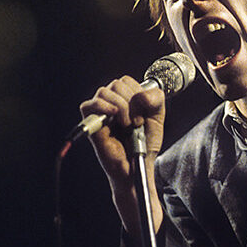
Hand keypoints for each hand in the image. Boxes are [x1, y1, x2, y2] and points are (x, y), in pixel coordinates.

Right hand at [79, 75, 165, 235]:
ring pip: (105, 92)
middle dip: (131, 102)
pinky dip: (102, 107)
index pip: (126, 81)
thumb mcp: (157, 118)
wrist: (139, 164)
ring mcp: (101, 113)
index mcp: (125, 99)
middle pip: (117, 84)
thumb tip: (141, 95)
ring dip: (121, 107)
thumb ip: (156, 100)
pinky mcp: (93, 126)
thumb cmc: (145, 144)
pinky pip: (88, 106)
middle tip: (137, 123)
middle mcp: (111, 103)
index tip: (144, 114)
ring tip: (128, 125)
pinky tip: (114, 117)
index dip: (138, 94)